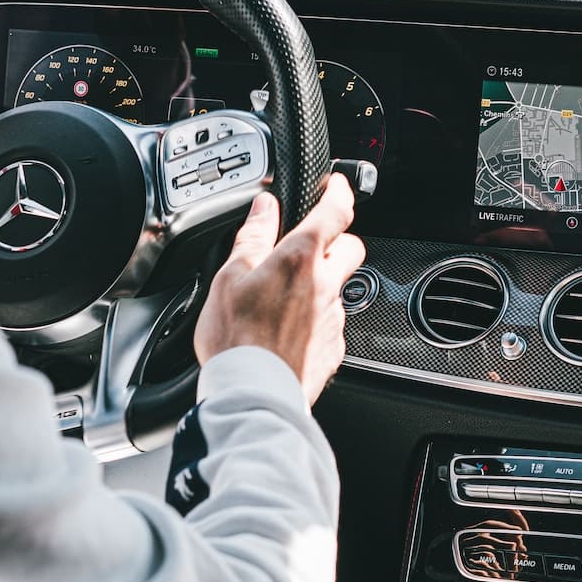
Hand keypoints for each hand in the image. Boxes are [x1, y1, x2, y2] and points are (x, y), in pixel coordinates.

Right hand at [193, 176, 365, 402]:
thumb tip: (265, 207)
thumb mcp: (230, 277)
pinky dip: (316, 319)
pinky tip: (289, 330)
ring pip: (340, 287)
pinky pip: (331, 322)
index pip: (335, 212)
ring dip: (322, 284)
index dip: (339, 192)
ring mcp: (333, 318)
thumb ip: (253, 237)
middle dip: (339, 240)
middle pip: (351, 248)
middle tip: (314, 244)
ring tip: (286, 296)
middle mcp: (326, 285)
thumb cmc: (237, 340)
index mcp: (301, 259)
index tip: (337, 186)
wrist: (254, 395)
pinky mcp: (333, 347)